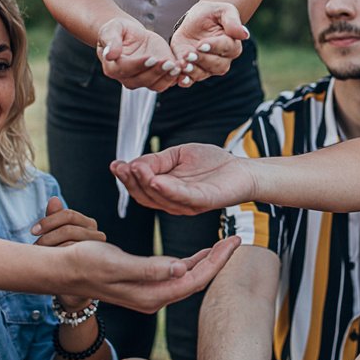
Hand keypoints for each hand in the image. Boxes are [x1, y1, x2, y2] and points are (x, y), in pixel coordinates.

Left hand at [32, 196, 104, 311]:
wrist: (72, 289)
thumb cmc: (62, 259)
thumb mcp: (55, 237)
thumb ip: (54, 219)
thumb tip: (53, 198)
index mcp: (88, 224)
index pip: (69, 214)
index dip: (48, 221)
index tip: (33, 231)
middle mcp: (97, 235)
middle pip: (69, 228)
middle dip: (48, 238)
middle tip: (35, 247)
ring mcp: (98, 251)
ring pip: (71, 242)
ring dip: (51, 249)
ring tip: (40, 257)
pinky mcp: (95, 265)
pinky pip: (74, 257)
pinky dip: (59, 259)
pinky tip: (50, 264)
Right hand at [62, 235, 242, 312]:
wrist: (62, 270)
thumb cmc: (85, 263)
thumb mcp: (117, 263)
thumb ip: (150, 269)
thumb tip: (182, 270)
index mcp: (152, 295)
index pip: (195, 279)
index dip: (217, 261)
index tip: (234, 242)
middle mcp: (154, 298)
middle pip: (196, 279)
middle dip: (218, 260)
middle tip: (235, 238)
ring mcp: (149, 294)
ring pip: (187, 278)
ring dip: (206, 262)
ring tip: (224, 243)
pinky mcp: (143, 286)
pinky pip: (175, 276)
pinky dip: (189, 263)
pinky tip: (197, 254)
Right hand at [97, 16, 179, 90]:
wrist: (132, 35)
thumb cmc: (118, 31)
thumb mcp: (111, 30)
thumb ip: (111, 41)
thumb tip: (110, 55)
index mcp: (113, 68)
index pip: (125, 69)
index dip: (139, 65)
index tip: (152, 58)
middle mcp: (127, 78)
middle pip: (142, 80)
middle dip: (156, 71)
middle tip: (168, 62)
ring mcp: (142, 80)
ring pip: (155, 85)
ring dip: (166, 77)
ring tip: (176, 66)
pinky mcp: (156, 77)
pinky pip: (165, 83)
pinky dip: (173, 78)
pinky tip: (180, 68)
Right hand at [110, 144, 256, 215]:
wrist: (243, 170)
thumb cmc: (213, 163)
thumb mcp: (178, 155)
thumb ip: (158, 160)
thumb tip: (135, 163)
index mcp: (166, 191)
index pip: (141, 187)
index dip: (126, 178)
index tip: (115, 165)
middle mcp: (174, 201)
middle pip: (145, 195)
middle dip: (131, 181)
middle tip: (122, 168)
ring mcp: (188, 204)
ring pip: (160, 197)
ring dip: (145, 183)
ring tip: (135, 169)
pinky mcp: (203, 201)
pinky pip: (183, 197)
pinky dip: (168, 190)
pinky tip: (156, 180)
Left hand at [170, 1, 248, 86]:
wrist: (192, 21)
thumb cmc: (210, 14)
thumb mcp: (221, 10)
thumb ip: (232, 20)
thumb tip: (245, 34)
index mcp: (232, 44)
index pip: (227, 48)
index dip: (214, 47)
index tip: (201, 44)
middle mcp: (223, 59)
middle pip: (217, 65)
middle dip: (202, 60)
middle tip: (189, 54)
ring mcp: (208, 67)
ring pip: (203, 74)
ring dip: (192, 71)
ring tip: (182, 64)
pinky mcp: (193, 71)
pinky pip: (191, 80)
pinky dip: (185, 81)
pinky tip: (179, 78)